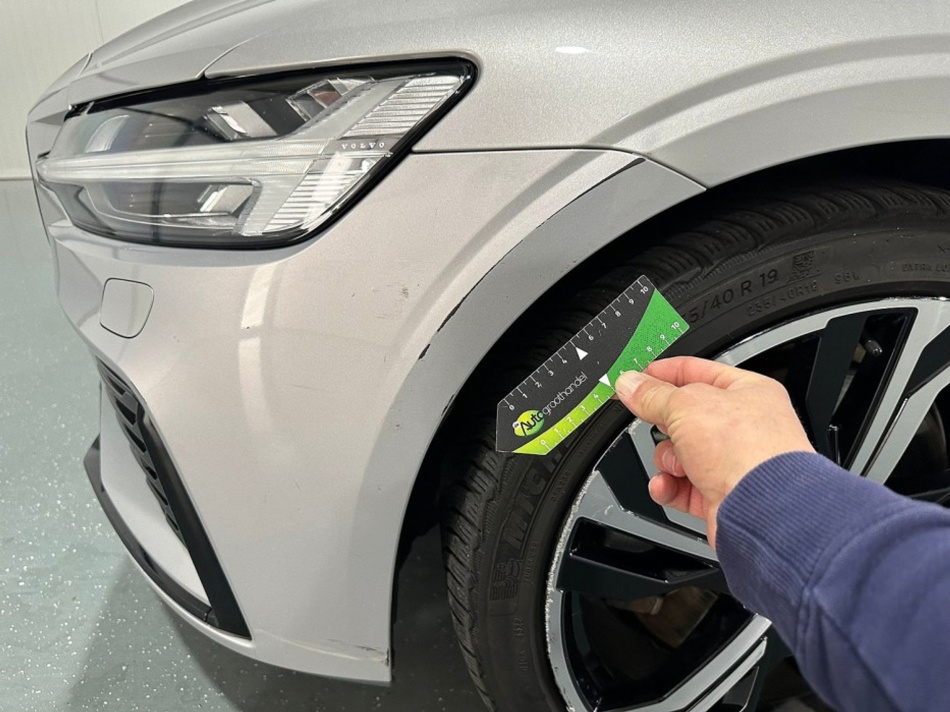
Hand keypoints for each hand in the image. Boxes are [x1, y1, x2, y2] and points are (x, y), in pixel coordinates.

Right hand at [615, 356, 813, 548]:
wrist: (765, 511)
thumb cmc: (750, 453)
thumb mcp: (687, 406)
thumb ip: (653, 394)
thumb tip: (630, 384)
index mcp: (748, 392)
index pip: (698, 372)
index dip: (664, 374)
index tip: (637, 379)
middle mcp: (744, 428)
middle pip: (686, 417)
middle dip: (665, 425)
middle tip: (656, 422)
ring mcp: (733, 464)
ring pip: (680, 454)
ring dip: (668, 460)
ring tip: (677, 464)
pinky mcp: (720, 496)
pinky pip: (681, 487)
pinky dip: (669, 487)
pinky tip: (666, 485)